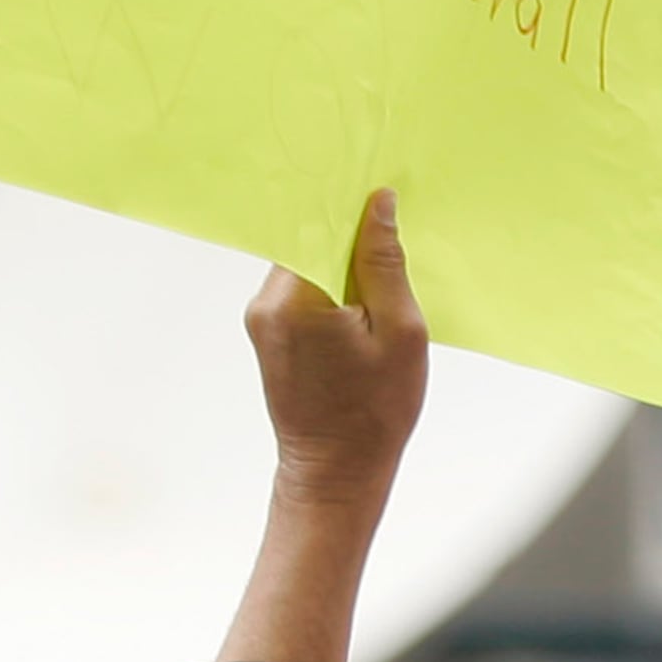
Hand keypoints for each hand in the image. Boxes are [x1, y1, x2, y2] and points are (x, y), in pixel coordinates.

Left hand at [247, 190, 428, 516]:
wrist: (336, 471)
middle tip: (394, 239)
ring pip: (304, 264)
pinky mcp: (267, 333)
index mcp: (296, 299)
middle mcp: (266, 304)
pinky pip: (300, 290)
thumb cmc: (376, 410)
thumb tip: (378, 204)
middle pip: (307, 240)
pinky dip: (331, 288)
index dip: (350, 204)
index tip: (382, 190)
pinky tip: (363, 309)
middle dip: (350, 236)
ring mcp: (261, 320)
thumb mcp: (400, 331)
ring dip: (342, 265)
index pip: (316, 223)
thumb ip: (383, 263)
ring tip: (382, 285)